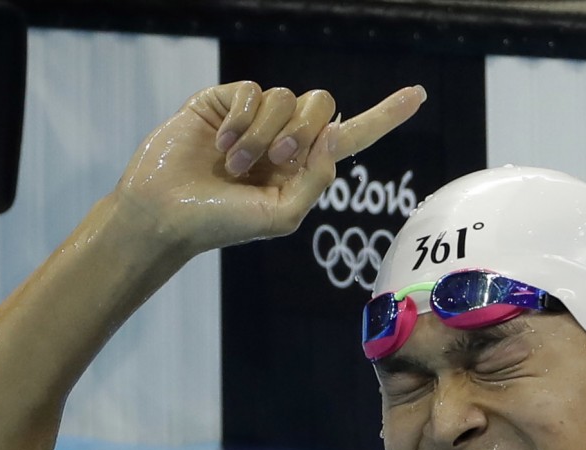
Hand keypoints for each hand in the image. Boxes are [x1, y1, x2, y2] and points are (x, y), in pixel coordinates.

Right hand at [115, 81, 426, 254]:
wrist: (165, 213)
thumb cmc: (222, 222)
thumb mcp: (281, 214)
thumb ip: (316, 178)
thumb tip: (333, 132)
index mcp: (303, 167)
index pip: (351, 136)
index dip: (385, 116)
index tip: (419, 95)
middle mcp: (283, 137)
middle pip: (322, 105)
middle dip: (304, 130)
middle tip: (277, 158)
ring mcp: (254, 117)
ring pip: (286, 97)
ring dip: (263, 134)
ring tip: (234, 163)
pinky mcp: (224, 100)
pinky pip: (252, 91)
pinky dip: (240, 120)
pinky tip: (218, 144)